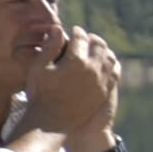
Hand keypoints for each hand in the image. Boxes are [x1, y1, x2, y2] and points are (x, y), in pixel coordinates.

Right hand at [28, 30, 117, 144]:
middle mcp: (93, 68)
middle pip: (98, 44)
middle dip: (91, 38)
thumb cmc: (41, 94)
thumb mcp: (38, 68)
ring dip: (103, 49)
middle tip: (86, 37)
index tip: (74, 30)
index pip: (80, 37)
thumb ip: (50, 47)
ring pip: (109, 56)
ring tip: (96, 48)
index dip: (76, 32)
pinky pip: (114, 70)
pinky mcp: (105, 91)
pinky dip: (111, 62)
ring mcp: (101, 80)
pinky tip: (104, 62)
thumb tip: (58, 28)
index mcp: (76, 60)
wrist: (52, 123)